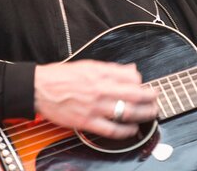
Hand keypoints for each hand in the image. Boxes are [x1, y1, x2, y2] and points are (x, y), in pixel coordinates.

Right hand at [34, 60, 157, 138]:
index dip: (141, 82)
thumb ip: (112, 69)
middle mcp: (100, 89)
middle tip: (156, 99)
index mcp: (100, 73)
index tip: (145, 85)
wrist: (40, 88)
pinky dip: (125, 131)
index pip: (131, 77)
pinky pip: (111, 129)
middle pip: (134, 94)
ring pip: (126, 112)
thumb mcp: (89, 65)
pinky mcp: (87, 122)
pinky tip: (132, 130)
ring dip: (143, 114)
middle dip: (150, 98)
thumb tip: (131, 71)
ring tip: (151, 114)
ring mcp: (94, 107)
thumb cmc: (62, 76)